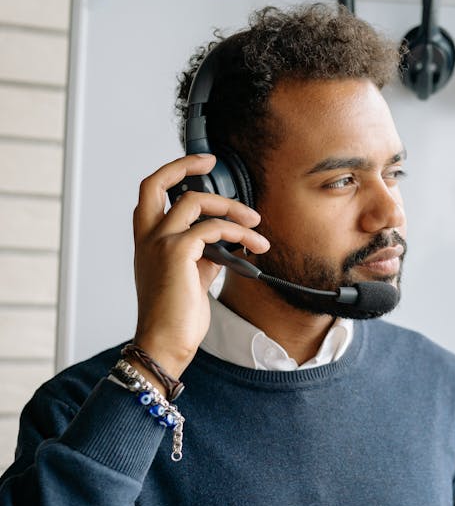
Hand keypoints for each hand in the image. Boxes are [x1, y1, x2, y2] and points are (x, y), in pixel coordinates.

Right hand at [131, 154, 268, 378]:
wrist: (166, 343)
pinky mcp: (178, 252)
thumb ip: (203, 254)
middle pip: (156, 183)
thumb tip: (226, 240)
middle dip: (184, 165)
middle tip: (212, 162)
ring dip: (231, 207)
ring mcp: (160, 243)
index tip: (200, 165)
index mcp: (147, 242)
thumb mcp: (192, 277)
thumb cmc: (177, 317)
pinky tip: (252, 245)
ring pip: (194, 201)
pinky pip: (212, 228)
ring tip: (255, 223)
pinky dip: (235, 231)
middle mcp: (148, 238)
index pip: (150, 194)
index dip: (173, 173)